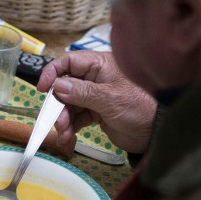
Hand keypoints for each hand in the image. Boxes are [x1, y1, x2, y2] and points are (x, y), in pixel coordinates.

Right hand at [37, 51, 156, 153]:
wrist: (157, 133)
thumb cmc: (140, 108)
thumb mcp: (110, 99)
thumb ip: (82, 92)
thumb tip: (57, 86)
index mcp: (100, 65)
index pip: (69, 62)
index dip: (53, 72)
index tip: (43, 88)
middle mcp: (95, 78)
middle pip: (65, 86)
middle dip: (58, 105)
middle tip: (58, 121)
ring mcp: (94, 95)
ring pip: (68, 104)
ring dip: (63, 119)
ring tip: (64, 134)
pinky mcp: (95, 112)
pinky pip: (76, 117)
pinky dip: (70, 127)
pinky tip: (68, 138)